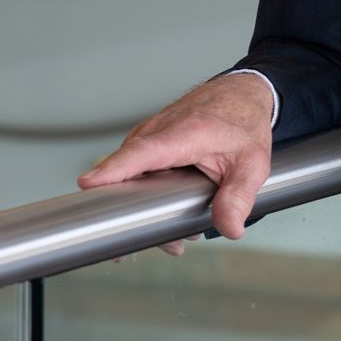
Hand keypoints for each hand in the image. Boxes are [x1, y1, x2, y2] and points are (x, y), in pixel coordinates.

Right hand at [76, 75, 274, 242]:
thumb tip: (230, 228)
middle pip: (128, 170)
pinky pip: (136, 166)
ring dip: (142, 206)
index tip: (88, 185)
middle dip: (130, 212)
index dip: (113, 169)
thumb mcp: (252, 163)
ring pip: (131, 172)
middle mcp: (161, 129)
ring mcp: (151, 132)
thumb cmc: (244, 121)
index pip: (141, 152)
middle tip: (145, 248)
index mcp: (184, 133)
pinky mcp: (150, 139)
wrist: (242, 92)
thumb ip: (239, 197)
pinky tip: (164, 214)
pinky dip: (143, 191)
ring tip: (171, 239)